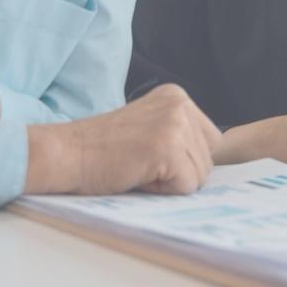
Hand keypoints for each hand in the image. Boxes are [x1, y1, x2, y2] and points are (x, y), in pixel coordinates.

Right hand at [29, 85, 221, 195]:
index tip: (152, 154)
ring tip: (139, 166)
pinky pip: (187, 186)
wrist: (68, 153)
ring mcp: (175, 124)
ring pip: (200, 175)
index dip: (185, 159)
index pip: (212, 141)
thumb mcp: (151, 127)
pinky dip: (163, 190)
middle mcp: (180, 104)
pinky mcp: (167, 147)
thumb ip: (182, 135)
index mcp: (178, 96)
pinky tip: (138, 174)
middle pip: (209, 159)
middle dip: (179, 172)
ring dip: (170, 181)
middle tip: (142, 162)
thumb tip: (218, 162)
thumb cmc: (104, 150)